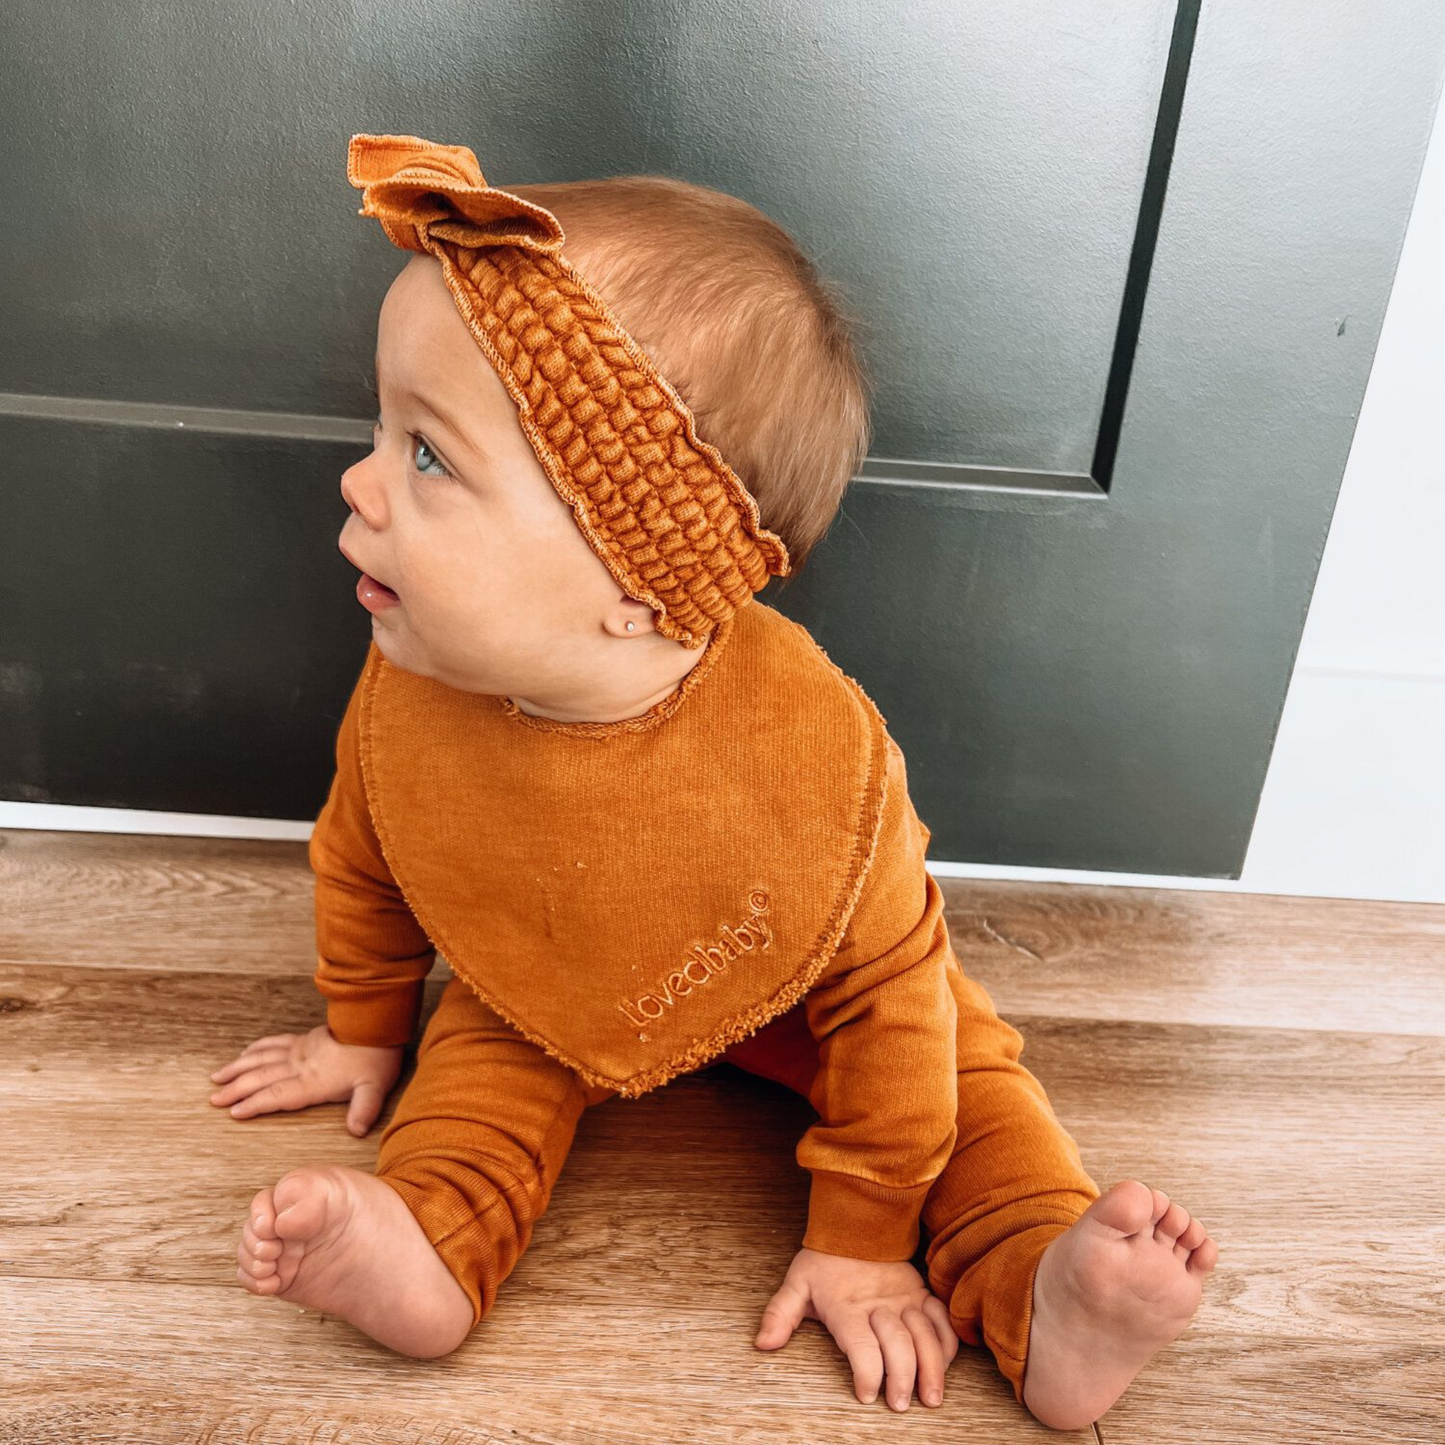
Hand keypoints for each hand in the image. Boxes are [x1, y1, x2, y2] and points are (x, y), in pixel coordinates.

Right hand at [208, 1024, 404, 1135]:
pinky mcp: (303, 1039)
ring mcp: (299, 1050)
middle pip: (261, 1078)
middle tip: (213, 1099)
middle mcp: (300, 1065)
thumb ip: (364, 1109)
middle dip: (236, 1089)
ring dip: (238, 1068)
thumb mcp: (375, 1087)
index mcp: (312, 1081)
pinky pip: (273, 1042)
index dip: (255, 1104)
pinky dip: (255, 1048)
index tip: (234, 1112)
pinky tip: (244, 1052)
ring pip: (261, 1059)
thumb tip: (357, 1131)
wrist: (375, 1024)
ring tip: (217, 1077)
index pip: (278, 1095)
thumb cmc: (376, 1058)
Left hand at [754, 1246, 958, 1409]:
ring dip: (932, 1368)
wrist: (857, 1220)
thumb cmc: (825, 1259)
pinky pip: (942, 1319)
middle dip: (902, 1379)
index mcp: (847, 1307)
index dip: (867, 1374)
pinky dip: (948, 1342)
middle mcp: (880, 1304)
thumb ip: (780, 1314)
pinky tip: (945, 1364)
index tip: (866, 1395)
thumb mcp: (797, 1283)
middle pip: (899, 1346)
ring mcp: (904, 1298)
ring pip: (926, 1335)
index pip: (862, 1346)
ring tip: (931, 1397)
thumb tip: (763, 1344)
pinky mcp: (921, 1293)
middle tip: (900, 1405)